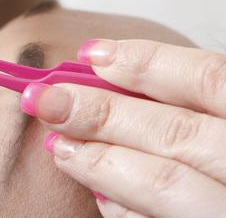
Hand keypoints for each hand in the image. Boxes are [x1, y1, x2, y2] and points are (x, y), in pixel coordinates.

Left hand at [20, 39, 225, 217]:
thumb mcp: (223, 124)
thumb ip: (188, 110)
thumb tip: (108, 79)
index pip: (211, 80)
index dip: (148, 62)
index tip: (91, 52)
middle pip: (176, 131)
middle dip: (102, 112)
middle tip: (45, 99)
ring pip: (165, 183)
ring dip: (101, 161)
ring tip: (59, 147)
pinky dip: (124, 211)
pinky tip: (99, 196)